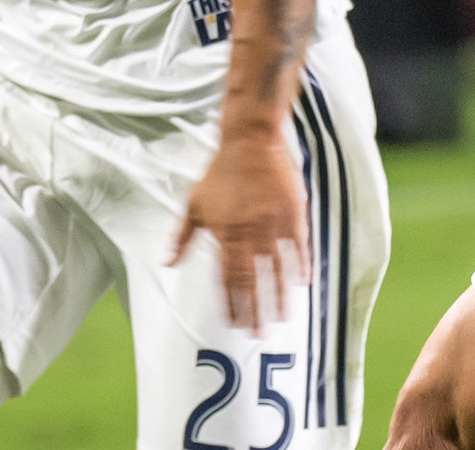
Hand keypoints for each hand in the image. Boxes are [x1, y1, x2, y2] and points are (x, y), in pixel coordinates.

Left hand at [171, 134, 309, 332]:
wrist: (249, 141)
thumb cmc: (219, 172)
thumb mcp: (193, 204)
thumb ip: (182, 237)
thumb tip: (168, 263)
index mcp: (225, 235)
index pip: (227, 279)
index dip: (231, 303)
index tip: (234, 323)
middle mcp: (250, 234)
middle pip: (252, 281)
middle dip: (255, 310)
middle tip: (259, 333)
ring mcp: (273, 224)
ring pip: (278, 268)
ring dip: (280, 295)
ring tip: (284, 316)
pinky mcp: (293, 212)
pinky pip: (300, 245)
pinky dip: (303, 264)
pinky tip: (306, 282)